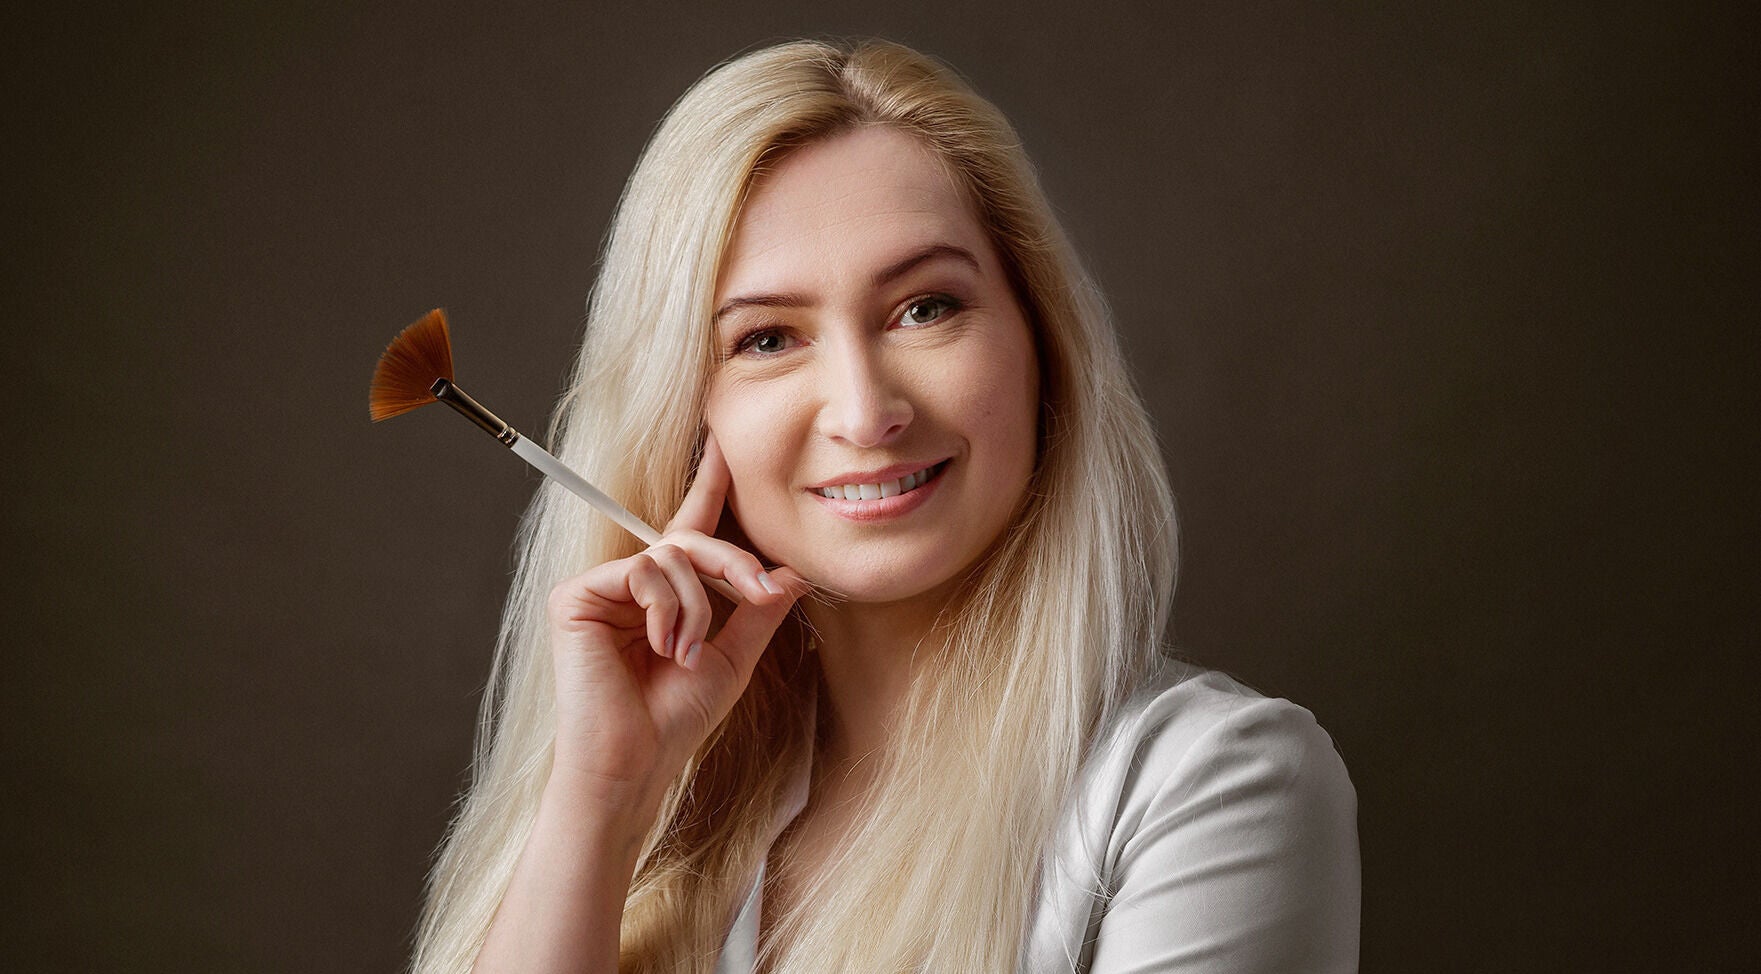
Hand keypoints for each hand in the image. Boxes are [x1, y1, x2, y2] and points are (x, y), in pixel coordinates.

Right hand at [543, 433, 803, 816]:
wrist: (633, 764)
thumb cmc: (675, 720)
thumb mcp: (733, 658)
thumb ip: (758, 611)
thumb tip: (793, 572)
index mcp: (664, 595)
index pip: (690, 529)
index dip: (708, 484)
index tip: (723, 442)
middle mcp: (630, 584)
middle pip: (689, 539)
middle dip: (734, 561)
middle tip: (763, 588)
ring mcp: (600, 588)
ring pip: (671, 555)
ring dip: (696, 606)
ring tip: (685, 653)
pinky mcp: (576, 595)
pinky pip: (642, 570)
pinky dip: (666, 609)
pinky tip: (661, 647)